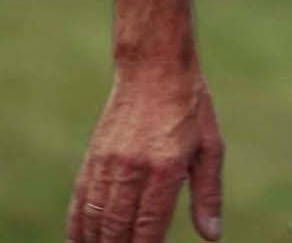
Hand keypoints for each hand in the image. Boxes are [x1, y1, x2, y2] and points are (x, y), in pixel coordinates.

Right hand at [68, 67, 224, 242]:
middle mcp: (133, 167)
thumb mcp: (210, 145)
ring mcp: (109, 162)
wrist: (154, 66)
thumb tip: (212, 235)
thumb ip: (208, 193)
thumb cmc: (189, 107)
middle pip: (117, 228)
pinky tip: (80, 242)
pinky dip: (78, 226)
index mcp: (166, 166)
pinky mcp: (94, 156)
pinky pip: (80, 200)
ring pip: (96, 218)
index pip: (149, 225)